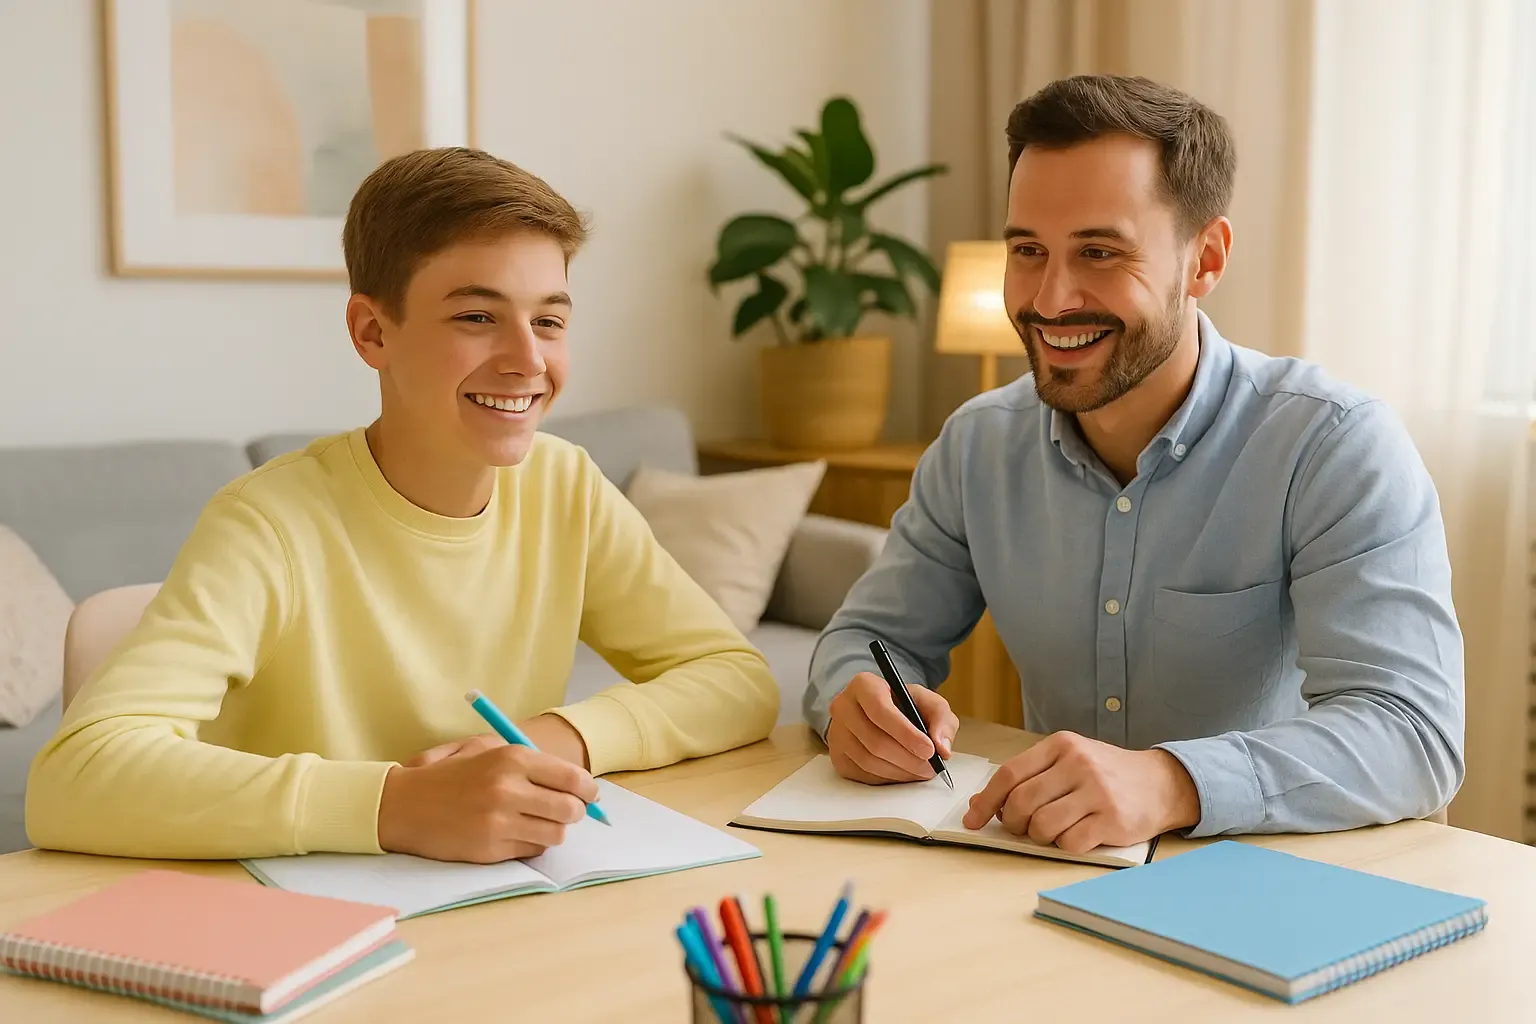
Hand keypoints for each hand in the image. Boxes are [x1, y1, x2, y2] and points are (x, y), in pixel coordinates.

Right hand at [377, 731, 598, 863]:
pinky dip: (532, 843)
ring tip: (538, 821)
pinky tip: (514, 832)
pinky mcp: (490, 849)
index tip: (588, 793)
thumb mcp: (486, 748)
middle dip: (576, 811)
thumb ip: (532, 761)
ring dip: (554, 829)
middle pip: (571, 810)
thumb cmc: (450, 773)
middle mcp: (508, 789)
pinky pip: (532, 850)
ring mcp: (499, 822)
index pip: (573, 778)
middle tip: (568, 810)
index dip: (588, 789)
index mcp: (512, 759)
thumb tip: (578, 782)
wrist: (402, 805)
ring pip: (556, 834)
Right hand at [826, 671, 958, 784]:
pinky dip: (888, 779)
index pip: (880, 710)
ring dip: (900, 772)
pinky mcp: (837, 757)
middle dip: (908, 759)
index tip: (929, 750)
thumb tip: (941, 748)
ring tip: (921, 771)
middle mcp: (843, 707)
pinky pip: (862, 775)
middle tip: (931, 767)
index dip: (906, 733)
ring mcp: (836, 733)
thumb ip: (941, 719)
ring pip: (868, 761)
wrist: (880, 714)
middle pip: (875, 741)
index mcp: (864, 685)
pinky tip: (903, 773)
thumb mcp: (928, 702)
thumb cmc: (905, 706)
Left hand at [961, 732, 1199, 852]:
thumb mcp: (1067, 763)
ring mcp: (1097, 791)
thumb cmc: (1106, 774)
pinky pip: (1070, 842)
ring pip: (1043, 825)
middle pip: (1022, 802)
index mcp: (1061, 745)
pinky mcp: (1112, 819)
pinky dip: (1065, 846)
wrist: (1161, 783)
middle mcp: (1078, 764)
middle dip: (1014, 823)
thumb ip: (1027, 778)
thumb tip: (979, 803)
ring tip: (1053, 831)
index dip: (987, 800)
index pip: (1010, 774)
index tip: (973, 819)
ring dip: (1040, 837)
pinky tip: (1077, 835)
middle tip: (1023, 827)